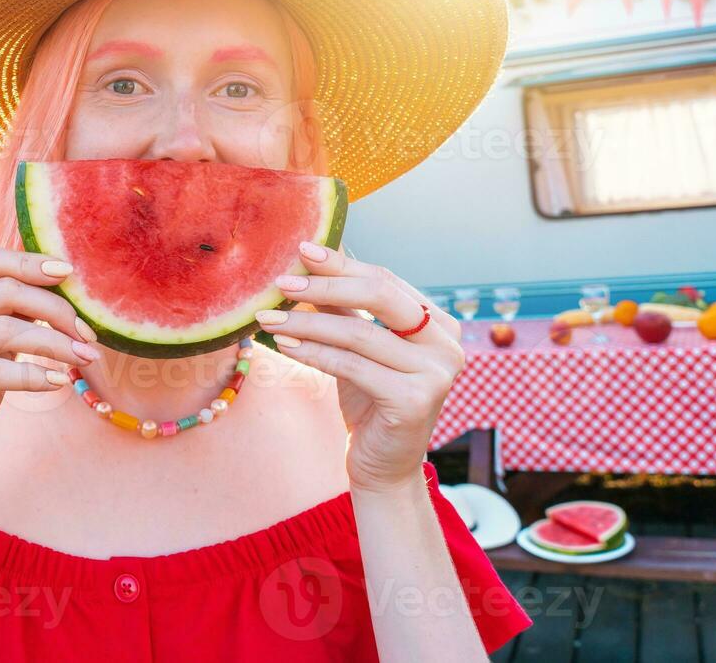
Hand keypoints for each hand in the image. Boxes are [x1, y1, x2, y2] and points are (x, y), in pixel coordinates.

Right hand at [0, 245, 99, 490]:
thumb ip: (13, 311)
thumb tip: (63, 281)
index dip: (27, 261)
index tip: (68, 274)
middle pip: (2, 292)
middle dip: (55, 309)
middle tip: (88, 333)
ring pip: (3, 330)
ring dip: (54, 343)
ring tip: (85, 357)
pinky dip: (33, 375)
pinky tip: (59, 383)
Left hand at [254, 241, 464, 494]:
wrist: (383, 467)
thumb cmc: (369, 402)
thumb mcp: (356, 347)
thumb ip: (342, 307)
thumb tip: (309, 260)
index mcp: (439, 323)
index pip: (385, 280)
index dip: (341, 263)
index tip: (301, 249)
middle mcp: (447, 343)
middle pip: (379, 295)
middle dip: (325, 284)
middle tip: (281, 280)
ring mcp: (436, 373)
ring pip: (359, 333)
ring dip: (307, 321)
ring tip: (268, 317)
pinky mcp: (415, 401)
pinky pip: (352, 366)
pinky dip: (314, 352)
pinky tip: (284, 344)